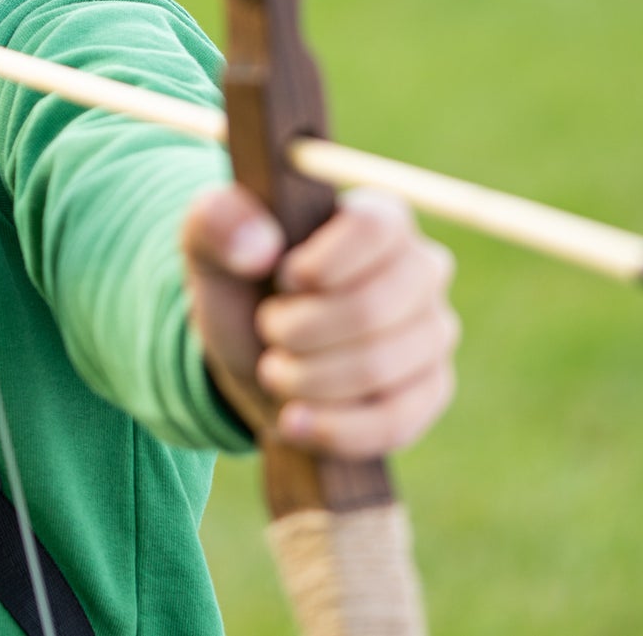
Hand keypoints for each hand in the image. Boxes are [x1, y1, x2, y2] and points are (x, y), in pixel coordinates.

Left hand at [183, 184, 458, 459]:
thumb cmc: (242, 283)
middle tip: (267, 330)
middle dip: (299, 331)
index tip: (281, 281)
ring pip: (379, 367)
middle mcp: (421, 266)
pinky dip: (333, 428)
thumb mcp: (210, 244)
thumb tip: (259, 247)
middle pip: (373, 306)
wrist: (253, 351)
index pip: (374, 228)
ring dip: (307, 379)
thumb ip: (218, 222)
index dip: (319, 264)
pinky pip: (394, 420)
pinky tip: (294, 421)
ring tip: (273, 370)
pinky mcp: (429, 390)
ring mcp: (433, 330)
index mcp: (379, 214)